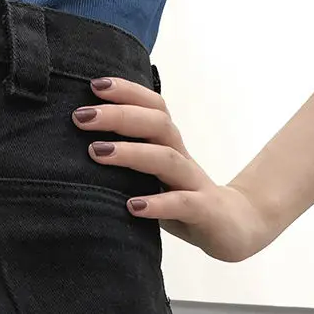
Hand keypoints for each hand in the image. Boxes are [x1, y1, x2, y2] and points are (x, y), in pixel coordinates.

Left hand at [72, 77, 274, 262]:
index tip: (93, 85)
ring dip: (130, 153)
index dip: (127, 92)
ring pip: (165, 159)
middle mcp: (180, 158)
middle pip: (156, 124)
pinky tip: (132, 206)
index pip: (153, 107)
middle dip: (118, 116)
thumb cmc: (181, 199)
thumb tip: (78, 145)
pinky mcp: (204, 212)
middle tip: (81, 116)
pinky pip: (182, 204)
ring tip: (96, 152)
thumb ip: (125, 161)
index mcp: (168, 145)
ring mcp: (193, 184)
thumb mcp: (151, 176)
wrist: (234, 228)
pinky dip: (157, 204)